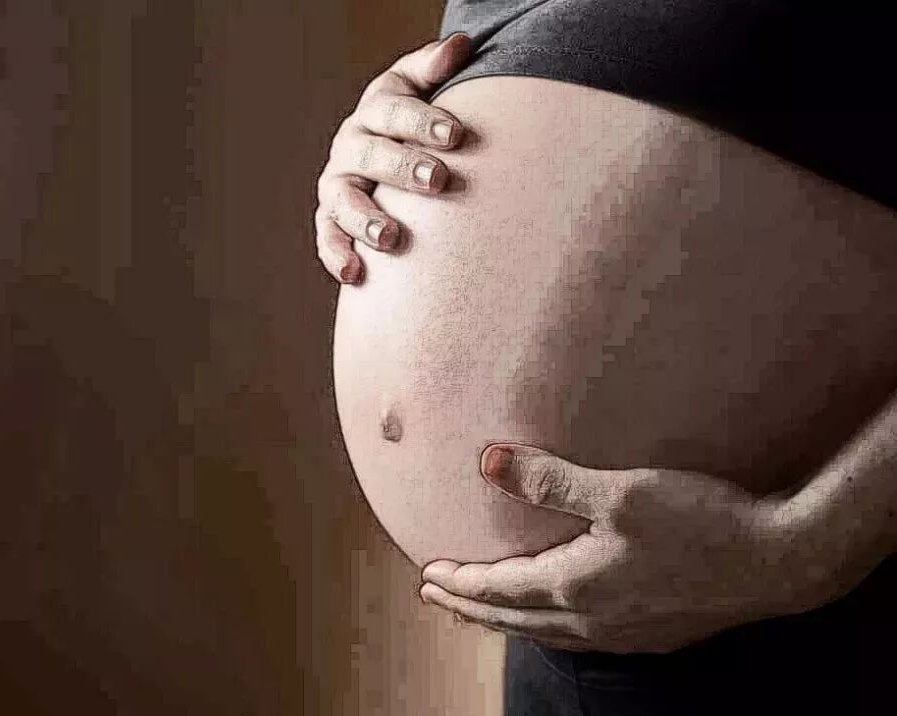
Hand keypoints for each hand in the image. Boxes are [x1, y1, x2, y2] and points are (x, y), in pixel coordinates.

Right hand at [313, 32, 471, 283]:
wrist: (386, 159)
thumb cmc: (413, 123)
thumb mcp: (419, 89)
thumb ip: (434, 69)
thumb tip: (460, 46)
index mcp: (374, 112)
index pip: (392, 110)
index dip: (422, 120)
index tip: (456, 133)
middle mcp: (350, 147)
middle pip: (370, 154)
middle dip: (402, 167)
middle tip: (438, 179)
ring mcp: (337, 185)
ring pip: (343, 201)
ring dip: (365, 219)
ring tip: (391, 238)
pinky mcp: (330, 220)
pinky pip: (328, 238)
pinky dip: (337, 255)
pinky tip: (355, 274)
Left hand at [418, 443, 837, 653]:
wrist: (780, 560)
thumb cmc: (700, 520)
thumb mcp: (618, 492)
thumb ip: (550, 480)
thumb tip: (488, 460)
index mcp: (576, 585)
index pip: (499, 590)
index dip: (461, 583)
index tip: (428, 576)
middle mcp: (593, 619)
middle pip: (514, 619)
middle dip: (471, 607)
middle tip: (436, 598)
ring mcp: (624, 632)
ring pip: (545, 633)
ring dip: (506, 621)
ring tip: (482, 614)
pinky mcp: (653, 632)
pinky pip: (579, 638)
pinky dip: (547, 629)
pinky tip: (555, 622)